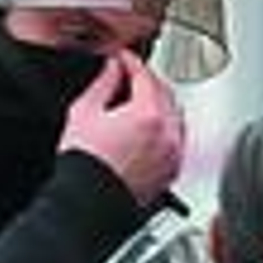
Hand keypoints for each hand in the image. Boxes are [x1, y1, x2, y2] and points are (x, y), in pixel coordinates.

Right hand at [58, 51, 185, 203]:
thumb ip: (103, 83)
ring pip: (175, 116)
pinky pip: (176, 139)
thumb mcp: (85, 112)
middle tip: (130, 75)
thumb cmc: (86, 164)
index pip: (145, 76)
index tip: (122, 58)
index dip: (131, 62)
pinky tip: (150, 127)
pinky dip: (166, 127)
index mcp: (148, 115)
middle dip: (148, 80)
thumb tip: (113, 68)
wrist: (90, 203)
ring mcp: (172, 154)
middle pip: (165, 93)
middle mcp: (167, 134)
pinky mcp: (171, 170)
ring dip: (160, 103)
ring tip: (140, 100)